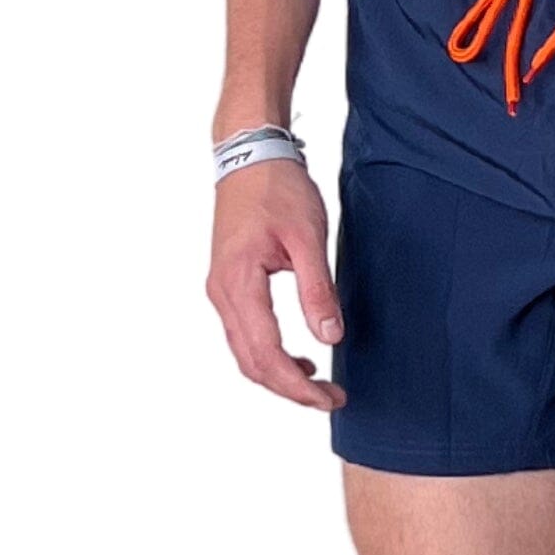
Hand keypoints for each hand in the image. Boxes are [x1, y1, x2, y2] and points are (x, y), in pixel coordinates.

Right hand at [206, 159, 345, 410]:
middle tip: (331, 400)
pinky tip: (301, 359)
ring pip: (246, 354)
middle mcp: (222, 293)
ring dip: (280, 376)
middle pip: (252, 364)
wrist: (249, 154)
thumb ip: (317, 289)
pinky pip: (245, 336)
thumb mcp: (307, 237)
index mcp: (239, 284)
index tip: (330, 399)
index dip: (298, 386)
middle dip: (291, 390)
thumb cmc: (277, 188)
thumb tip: (329, 336)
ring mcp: (222, 291)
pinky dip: (271, 357)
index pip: (266, 355)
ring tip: (319, 385)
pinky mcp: (229, 286)